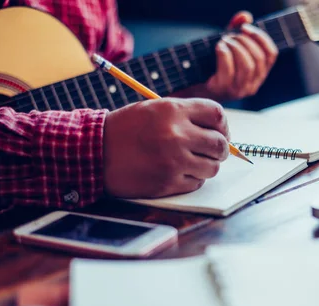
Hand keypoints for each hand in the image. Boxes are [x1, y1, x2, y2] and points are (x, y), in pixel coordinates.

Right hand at [103, 98, 229, 198]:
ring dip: (207, 166)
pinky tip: (177, 172)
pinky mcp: (168, 182)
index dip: (223, 125)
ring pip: (212, 167)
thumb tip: (220, 132)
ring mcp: (174, 160)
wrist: (95, 153)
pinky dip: (192, 179)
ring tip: (191, 162)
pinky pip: (197, 183)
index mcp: (173, 110)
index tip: (220, 132)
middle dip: (221, 150)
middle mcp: (176, 134)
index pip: (217, 115)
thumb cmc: (126, 130)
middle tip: (213, 152)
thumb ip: (186, 116)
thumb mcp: (155, 109)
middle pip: (220, 144)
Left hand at [180, 11, 277, 101]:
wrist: (193, 85)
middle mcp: (252, 85)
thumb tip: (244, 16)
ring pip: (247, 65)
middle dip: (245, 41)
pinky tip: (219, 47)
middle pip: (259, 58)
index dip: (261, 38)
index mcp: (259, 75)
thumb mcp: (228, 46)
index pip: (271, 55)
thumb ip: (237, 30)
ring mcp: (239, 91)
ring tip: (224, 40)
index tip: (245, 27)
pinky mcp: (224, 91)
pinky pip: (229, 70)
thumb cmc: (213, 65)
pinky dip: (224, 54)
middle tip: (230, 35)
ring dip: (236, 47)